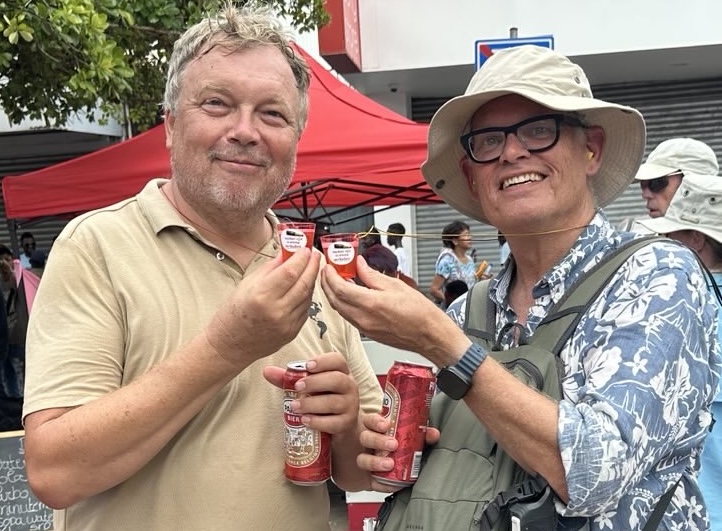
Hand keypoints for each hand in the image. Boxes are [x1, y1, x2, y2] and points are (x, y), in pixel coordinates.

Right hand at [205, 248, 319, 366]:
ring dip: (312, 279)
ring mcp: (287, 323)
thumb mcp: (247, 284)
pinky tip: (304, 285)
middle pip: (304, 283)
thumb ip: (271, 268)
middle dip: (312, 265)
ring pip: (308, 296)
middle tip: (314, 254)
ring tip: (310, 267)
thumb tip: (287, 252)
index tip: (305, 248)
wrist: (230, 345)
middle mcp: (277, 311)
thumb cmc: (234, 314)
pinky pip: (305, 308)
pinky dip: (307, 294)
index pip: (290, 272)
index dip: (301, 258)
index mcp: (262, 296)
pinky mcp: (292, 332)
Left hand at [263, 352, 359, 435]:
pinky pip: (334, 422)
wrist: (341, 424)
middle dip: (315, 382)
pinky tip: (305, 420)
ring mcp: (350, 405)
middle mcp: (349, 386)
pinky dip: (318, 422)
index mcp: (340, 372)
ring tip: (294, 406)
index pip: (338, 360)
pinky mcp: (347, 423)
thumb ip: (289, 378)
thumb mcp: (308, 386)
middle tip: (297, 387)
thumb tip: (266, 370)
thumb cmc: (323, 399)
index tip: (307, 366)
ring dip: (312, 404)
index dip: (323, 361)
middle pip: (337, 379)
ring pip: (334, 402)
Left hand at [321, 257, 467, 365]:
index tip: (328, 265)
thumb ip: (372, 275)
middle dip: (326, 283)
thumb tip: (360, 265)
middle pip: (334, 300)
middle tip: (327, 270)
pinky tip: (348, 294)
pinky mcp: (367, 333)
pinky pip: (347, 316)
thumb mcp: (396, 285)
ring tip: (335, 279)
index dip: (330, 275)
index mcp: (370, 304)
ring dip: (333, 294)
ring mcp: (364, 328)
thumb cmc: (420, 313)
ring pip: (339, 309)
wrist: (430, 336)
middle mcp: (363, 318)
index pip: (339, 288)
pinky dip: (342, 303)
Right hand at [356, 413, 440, 492]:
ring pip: (362, 459)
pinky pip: (372, 482)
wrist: (396, 468)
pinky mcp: (368, 479)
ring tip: (389, 464)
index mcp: (375, 428)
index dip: (375, 421)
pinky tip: (392, 484)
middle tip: (393, 444)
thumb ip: (422, 433)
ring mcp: (366, 460)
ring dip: (375, 462)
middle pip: (365, 438)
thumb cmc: (401, 446)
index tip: (385, 425)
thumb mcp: (411, 436)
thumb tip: (433, 434)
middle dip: (378, 441)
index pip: (370, 420)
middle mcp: (368, 443)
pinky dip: (382, 484)